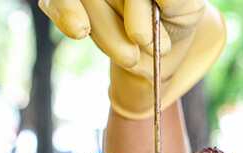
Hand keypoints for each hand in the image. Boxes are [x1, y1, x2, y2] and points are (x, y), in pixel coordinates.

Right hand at [39, 0, 225, 118]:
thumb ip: (176, 1)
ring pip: (86, 1)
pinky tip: (78, 29)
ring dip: (107, 34)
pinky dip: (65, 14)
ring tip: (131, 57)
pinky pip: (55, 1)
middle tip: (143, 47)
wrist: (158, 47)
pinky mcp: (64, 1)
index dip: (135, 9)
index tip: (142, 38)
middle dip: (122, 24)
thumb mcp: (187, 11)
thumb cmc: (174, 19)